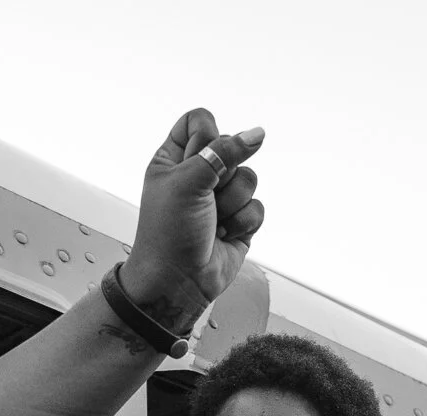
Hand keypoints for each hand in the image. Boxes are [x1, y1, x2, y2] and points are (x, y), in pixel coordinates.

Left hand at [124, 109, 266, 331]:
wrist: (178, 282)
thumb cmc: (169, 233)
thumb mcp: (190, 181)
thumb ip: (225, 151)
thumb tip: (257, 133)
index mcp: (174, 158)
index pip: (200, 121)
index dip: (207, 135)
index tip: (198, 157)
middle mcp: (198, 174)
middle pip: (232, 149)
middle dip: (222, 176)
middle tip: (203, 198)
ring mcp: (220, 197)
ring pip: (249, 178)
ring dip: (232, 203)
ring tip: (213, 222)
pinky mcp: (239, 220)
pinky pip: (257, 206)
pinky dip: (243, 223)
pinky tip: (224, 236)